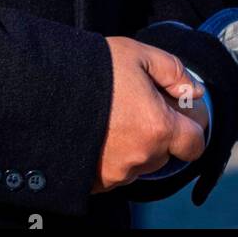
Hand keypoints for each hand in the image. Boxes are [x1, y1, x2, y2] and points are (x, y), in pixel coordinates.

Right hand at [91, 37, 208, 193]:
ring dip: (133, 145)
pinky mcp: (95, 181)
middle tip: (134, 106)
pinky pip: (114, 172)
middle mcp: (141, 156)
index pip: (195, 143)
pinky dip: (110, 155)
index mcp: (158, 127)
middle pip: (165, 153)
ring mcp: (117, 173)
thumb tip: (193, 91)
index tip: (174, 112)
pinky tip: (95, 131)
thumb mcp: (137, 54)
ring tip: (109, 117)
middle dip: (157, 132)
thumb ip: (173, 71)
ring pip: (139, 163)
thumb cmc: (92, 68)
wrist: (42, 88)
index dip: (189, 126)